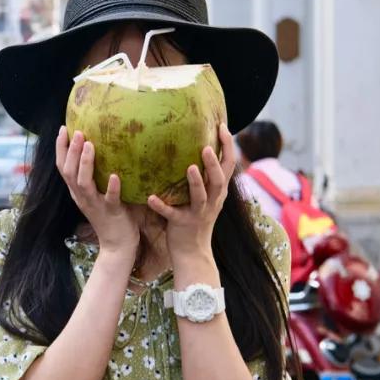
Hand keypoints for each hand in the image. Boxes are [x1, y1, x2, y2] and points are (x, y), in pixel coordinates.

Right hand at [56, 126, 139, 263]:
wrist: (118, 245)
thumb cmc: (111, 215)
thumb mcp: (97, 194)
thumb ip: (96, 175)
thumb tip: (102, 148)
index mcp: (77, 191)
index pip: (62, 167)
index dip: (60, 148)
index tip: (63, 129)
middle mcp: (82, 197)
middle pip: (69, 172)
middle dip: (70, 151)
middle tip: (77, 131)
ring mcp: (95, 205)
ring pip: (84, 183)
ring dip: (85, 163)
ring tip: (90, 145)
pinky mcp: (111, 213)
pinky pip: (110, 199)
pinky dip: (112, 187)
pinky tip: (116, 175)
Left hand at [146, 124, 235, 262]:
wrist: (193, 253)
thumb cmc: (194, 220)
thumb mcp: (204, 197)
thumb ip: (203, 177)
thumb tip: (193, 148)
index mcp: (218, 192)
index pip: (228, 166)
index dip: (228, 146)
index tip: (222, 126)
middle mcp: (212, 201)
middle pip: (220, 179)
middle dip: (215, 162)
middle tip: (207, 145)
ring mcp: (199, 213)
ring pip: (202, 196)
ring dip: (196, 182)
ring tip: (191, 167)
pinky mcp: (182, 224)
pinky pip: (172, 214)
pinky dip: (162, 206)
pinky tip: (150, 198)